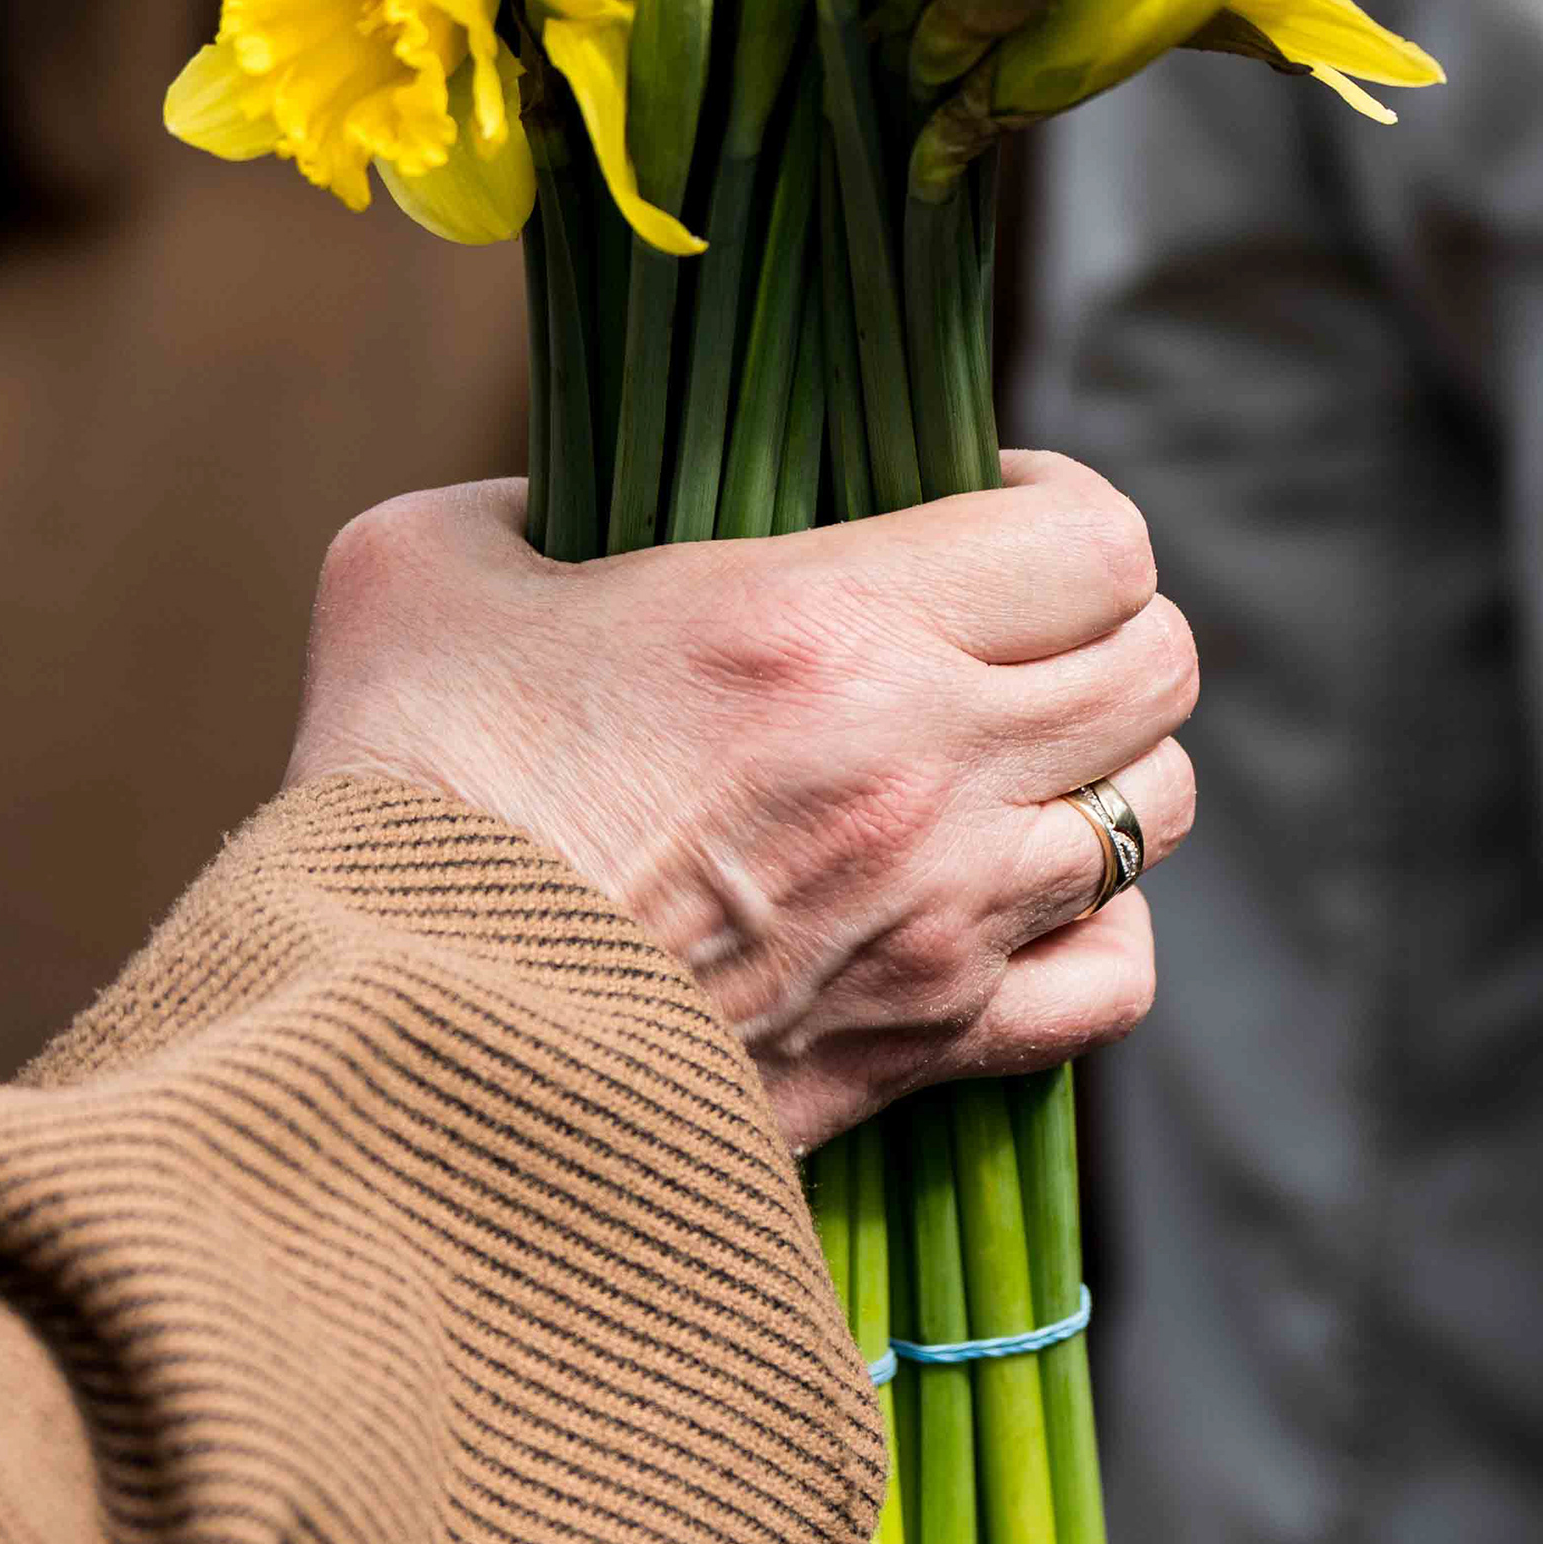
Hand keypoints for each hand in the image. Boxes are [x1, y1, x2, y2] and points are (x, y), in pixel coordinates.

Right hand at [289, 450, 1196, 1152]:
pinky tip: (1007, 902)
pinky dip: (1090, 932)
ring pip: (1151, 816)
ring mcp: (941, 922)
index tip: (979, 506)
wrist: (384, 1046)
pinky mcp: (920, 1048)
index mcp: (826, 626)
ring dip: (1095, 770)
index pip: (1096, 540)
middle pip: (1158, 665)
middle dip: (1099, 624)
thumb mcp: (420, 570)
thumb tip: (572, 495)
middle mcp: (924, 772)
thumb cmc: (394, 793)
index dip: (1053, 504)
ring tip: (1001, 759)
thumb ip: (526, 499)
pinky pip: (1111, 981)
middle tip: (1002, 626)